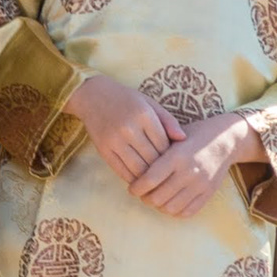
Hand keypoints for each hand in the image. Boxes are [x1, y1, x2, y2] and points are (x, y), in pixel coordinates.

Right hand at [66, 72, 181, 187]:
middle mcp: (129, 128)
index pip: (163, 144)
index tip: (173, 160)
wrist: (93, 96)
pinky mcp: (103, 150)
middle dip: (161, 168)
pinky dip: (133, 178)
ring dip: (148, 177)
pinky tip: (140, 178)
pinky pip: (122, 171)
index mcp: (143, 115)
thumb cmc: (126, 99)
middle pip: (152, 158)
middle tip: (167, 174)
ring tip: (155, 179)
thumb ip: (168, 120)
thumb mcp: (150, 103)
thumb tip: (184, 139)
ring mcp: (114, 140)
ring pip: (138, 168)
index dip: (170, 155)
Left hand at [134, 110, 264, 217]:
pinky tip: (170, 202)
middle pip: (157, 198)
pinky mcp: (208, 193)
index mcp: (177, 156)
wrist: (226, 140)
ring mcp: (200, 185)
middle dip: (145, 198)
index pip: (149, 180)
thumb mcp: (175, 136)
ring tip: (156, 198)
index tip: (132, 188)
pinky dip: (175, 211)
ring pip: (170, 208)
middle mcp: (189, 172)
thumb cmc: (195, 135)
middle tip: (143, 193)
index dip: (136, 188)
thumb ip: (156, 150)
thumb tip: (134, 169)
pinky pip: (187, 212)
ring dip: (159, 206)